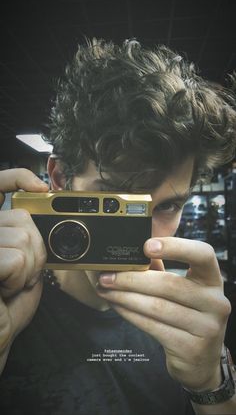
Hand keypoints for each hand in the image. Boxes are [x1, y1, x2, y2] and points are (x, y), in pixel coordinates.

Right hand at [0, 168, 47, 372]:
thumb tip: (46, 209)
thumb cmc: (10, 301)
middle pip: (22, 218)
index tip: (39, 188)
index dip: (18, 178)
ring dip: (29, 268)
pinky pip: (16, 257)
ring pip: (23, 238)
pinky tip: (6, 290)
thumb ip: (26, 234)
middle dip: (36, 248)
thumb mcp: (25, 261)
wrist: (0, 334)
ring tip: (12, 283)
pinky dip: (20, 278)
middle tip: (23, 271)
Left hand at [96, 237, 230, 390]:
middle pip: (169, 284)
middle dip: (132, 279)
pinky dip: (130, 314)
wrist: (200, 361)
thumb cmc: (187, 315)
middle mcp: (215, 302)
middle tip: (107, 275)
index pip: (202, 254)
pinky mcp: (190, 348)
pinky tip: (117, 306)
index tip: (146, 246)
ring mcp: (206, 327)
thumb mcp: (183, 289)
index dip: (175, 247)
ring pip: (157, 306)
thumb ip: (161, 269)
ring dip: (125, 297)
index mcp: (213, 279)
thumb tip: (130, 252)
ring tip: (105, 290)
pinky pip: (153, 326)